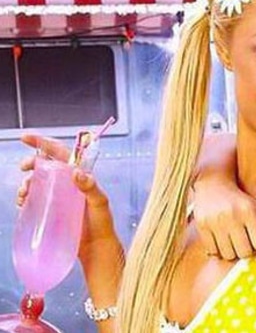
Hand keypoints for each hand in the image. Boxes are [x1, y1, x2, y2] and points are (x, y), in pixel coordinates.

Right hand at [18, 133, 122, 262]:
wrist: (96, 248)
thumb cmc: (102, 224)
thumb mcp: (100, 203)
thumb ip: (90, 188)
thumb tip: (77, 172)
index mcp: (81, 176)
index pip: (62, 153)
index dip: (44, 143)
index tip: (26, 137)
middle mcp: (68, 184)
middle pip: (46, 165)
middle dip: (31, 163)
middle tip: (23, 167)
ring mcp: (59, 197)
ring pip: (37, 182)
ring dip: (26, 183)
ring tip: (24, 193)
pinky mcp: (52, 210)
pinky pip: (35, 199)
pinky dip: (26, 198)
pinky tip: (23, 203)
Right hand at [192, 175, 255, 260]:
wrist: (213, 185)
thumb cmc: (240, 200)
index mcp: (249, 210)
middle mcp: (231, 216)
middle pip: (245, 252)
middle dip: (247, 250)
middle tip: (245, 240)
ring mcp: (215, 222)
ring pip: (229, 255)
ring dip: (233, 252)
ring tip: (233, 240)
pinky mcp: (201, 226)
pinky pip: (213, 252)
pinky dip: (218, 250)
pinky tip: (221, 239)